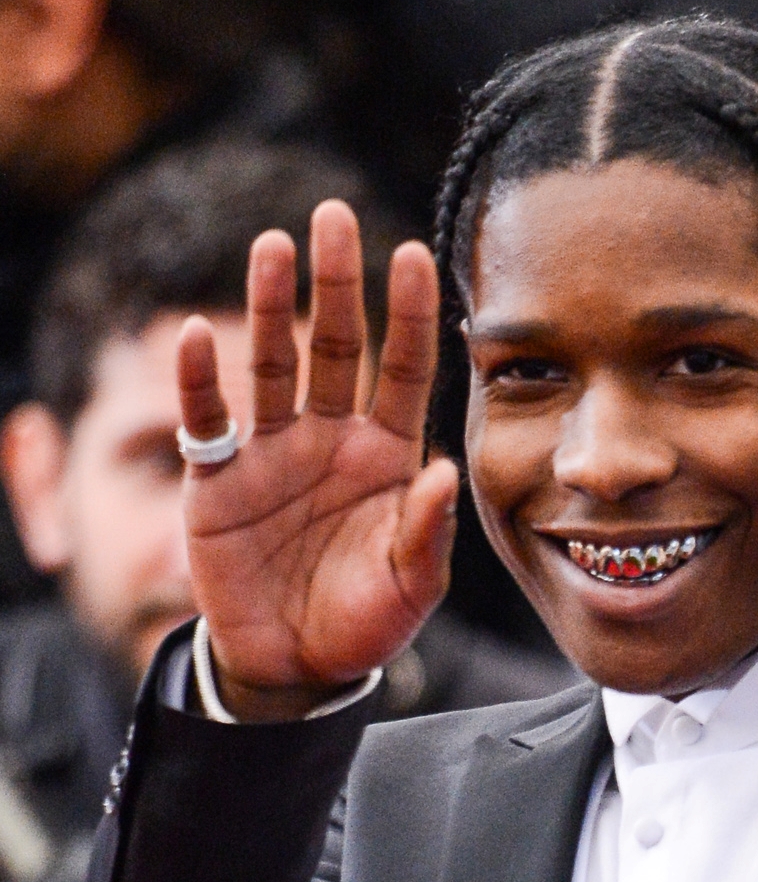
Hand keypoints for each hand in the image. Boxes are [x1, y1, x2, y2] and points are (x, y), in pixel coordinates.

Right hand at [178, 201, 457, 721]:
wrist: (298, 665)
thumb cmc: (367, 622)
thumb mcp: (412, 585)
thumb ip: (428, 532)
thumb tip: (442, 473)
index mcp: (388, 454)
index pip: (404, 369)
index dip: (410, 314)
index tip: (416, 253)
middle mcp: (332, 438)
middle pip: (336, 346)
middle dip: (337, 283)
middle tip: (333, 216)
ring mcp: (273, 453)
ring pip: (272, 365)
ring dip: (269, 307)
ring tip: (272, 246)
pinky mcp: (218, 480)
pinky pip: (207, 422)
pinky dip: (198, 381)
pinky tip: (191, 337)